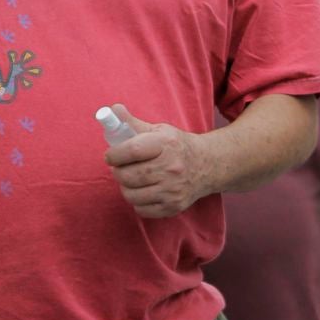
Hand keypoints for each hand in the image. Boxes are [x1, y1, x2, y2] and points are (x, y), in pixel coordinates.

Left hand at [103, 104, 210, 218]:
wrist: (208, 166)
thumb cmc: (177, 147)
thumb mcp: (160, 131)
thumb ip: (133, 123)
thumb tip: (112, 110)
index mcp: (165, 144)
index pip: (132, 150)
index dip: (114, 155)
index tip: (110, 156)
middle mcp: (171, 168)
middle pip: (129, 176)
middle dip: (118, 172)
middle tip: (119, 169)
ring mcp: (173, 189)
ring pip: (132, 195)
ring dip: (125, 188)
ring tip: (130, 181)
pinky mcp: (174, 206)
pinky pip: (142, 210)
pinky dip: (137, 203)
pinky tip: (142, 192)